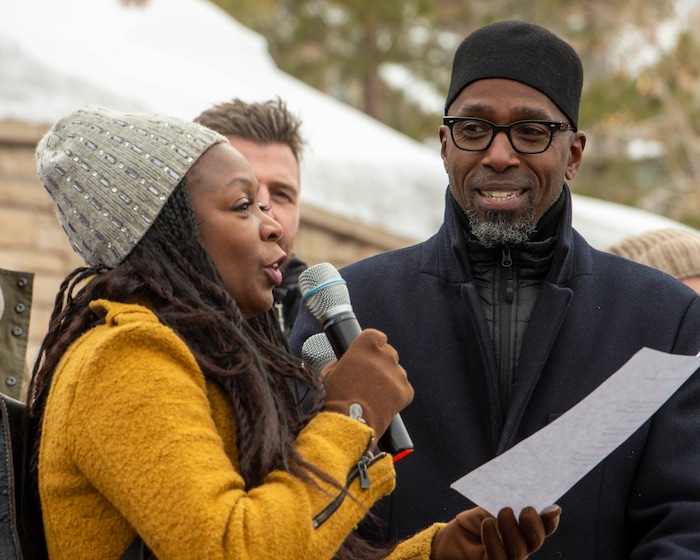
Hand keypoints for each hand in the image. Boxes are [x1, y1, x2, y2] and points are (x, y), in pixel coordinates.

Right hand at [321, 328, 412, 438]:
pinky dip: (396, 395)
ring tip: (374, 395)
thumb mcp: (330, 372)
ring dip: (388, 379)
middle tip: (371, 379)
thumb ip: (344, 361)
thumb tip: (351, 361)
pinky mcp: (405, 391)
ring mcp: (397, 373)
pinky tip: (383, 404)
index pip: (376, 336)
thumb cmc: (334, 398)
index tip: (370, 353)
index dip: (374, 345)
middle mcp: (384, 356)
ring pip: (396, 372)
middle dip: (381, 363)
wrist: (347, 424)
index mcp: (364, 345)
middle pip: (389, 353)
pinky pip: (404, 389)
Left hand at [430, 505, 560, 559]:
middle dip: (534, 525)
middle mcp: (518, 546)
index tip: (553, 509)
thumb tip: (522, 486)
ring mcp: (506, 558)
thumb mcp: (489, 506)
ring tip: (504, 511)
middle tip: (526, 510)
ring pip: (520, 550)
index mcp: (522, 530)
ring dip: (513, 529)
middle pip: (535, 541)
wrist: (451, 538)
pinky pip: (499, 558)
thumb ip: (505, 501)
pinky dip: (494, 538)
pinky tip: (487, 523)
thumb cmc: (472, 522)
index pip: (542, 528)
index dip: (550, 521)